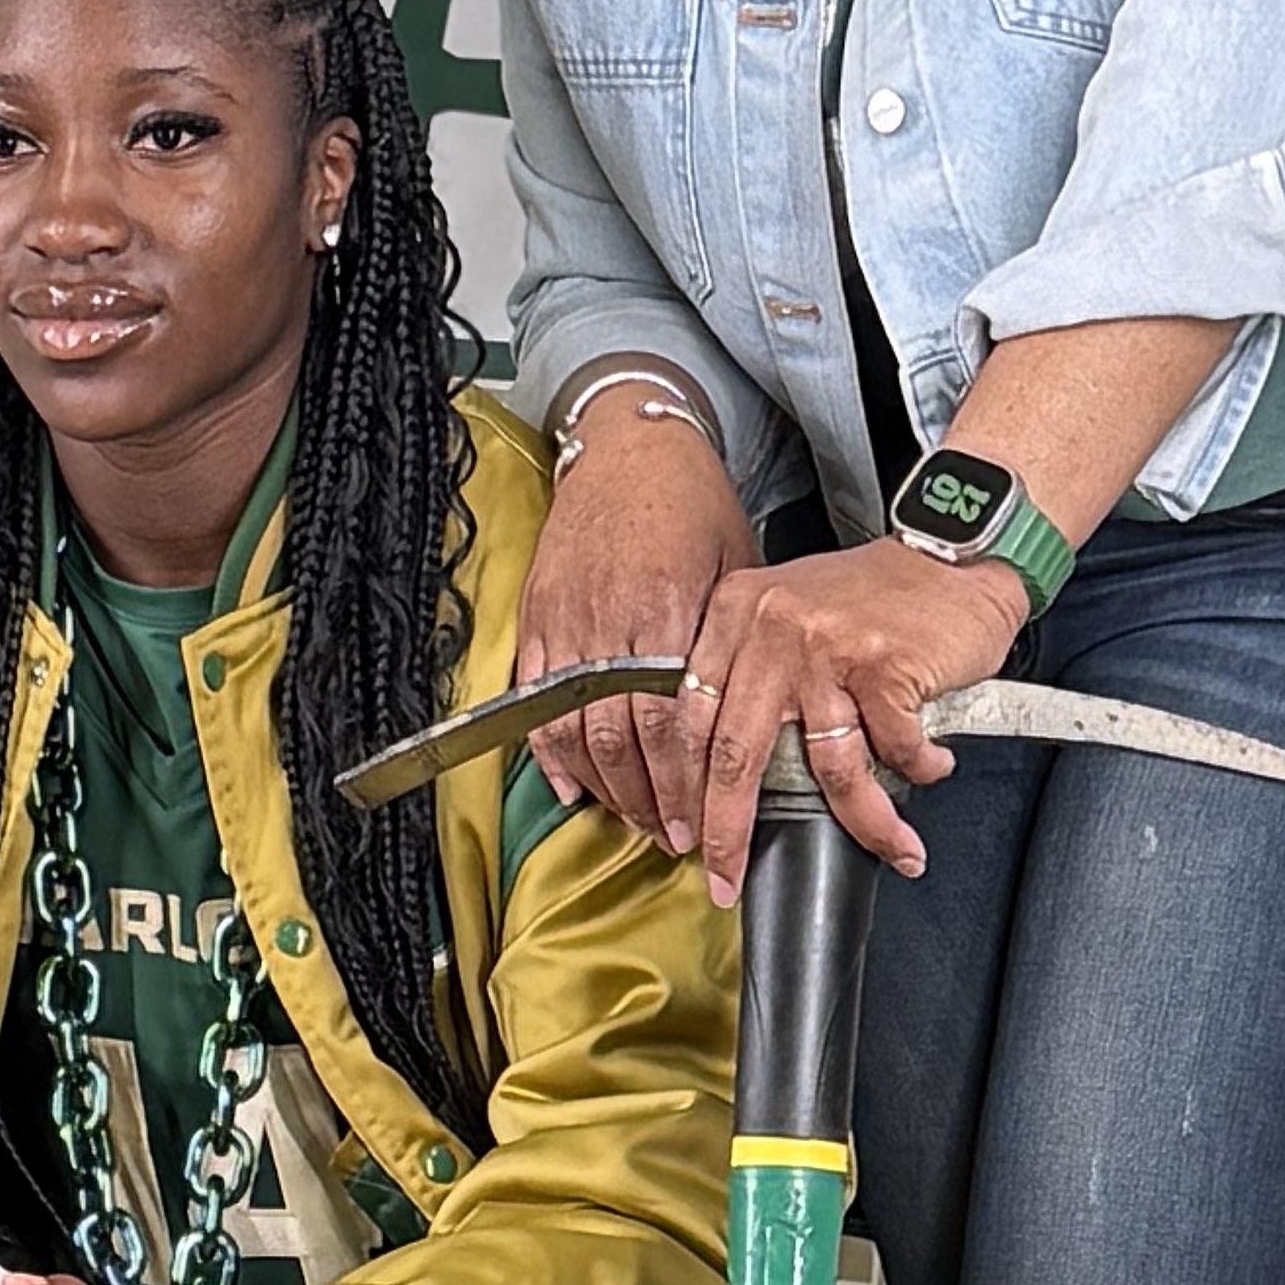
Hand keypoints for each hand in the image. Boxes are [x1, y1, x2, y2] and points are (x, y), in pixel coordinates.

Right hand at [517, 406, 753, 841]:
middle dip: (646, 801)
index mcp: (665, 613)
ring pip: (574, 731)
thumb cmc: (690, 503)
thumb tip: (747, 717)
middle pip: (620, 741)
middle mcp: (610, 625)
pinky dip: (549, 753)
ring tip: (632, 819)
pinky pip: (537, 704)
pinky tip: (570, 787)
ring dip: (604, 788)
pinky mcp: (538, 621)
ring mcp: (566, 625)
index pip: (671, 725)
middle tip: (670, 838)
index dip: (682, 785)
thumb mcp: (734, 568)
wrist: (629, 446)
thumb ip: (728, 645)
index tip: (699, 823)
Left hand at [675, 540, 1026, 895]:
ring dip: (867, 823)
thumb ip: (747, 673)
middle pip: (735, 756)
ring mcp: (826, 647)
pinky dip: (919, 769)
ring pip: (828, 767)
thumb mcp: (785, 613)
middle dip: (729, 834)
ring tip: (895, 849)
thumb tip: (716, 771)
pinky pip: (894, 748)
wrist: (955, 549)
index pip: (689, 721)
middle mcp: (771, 628)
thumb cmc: (874, 593)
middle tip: (726, 883)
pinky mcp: (883, 663)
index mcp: (735, 615)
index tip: (682, 840)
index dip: (681, 792)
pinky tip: (932, 768)